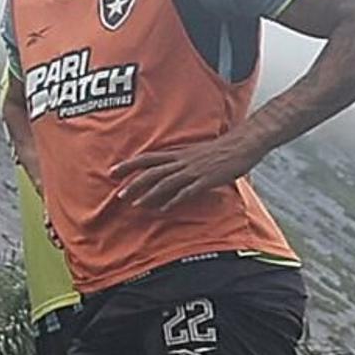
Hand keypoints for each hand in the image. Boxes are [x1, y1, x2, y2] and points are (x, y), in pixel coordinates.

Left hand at [115, 137, 256, 211]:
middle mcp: (181, 161)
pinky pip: (187, 191)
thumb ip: (181, 160)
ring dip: (149, 194)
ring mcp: (193, 171)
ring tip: (136, 204)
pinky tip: (164, 209)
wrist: (242, 145)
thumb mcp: (194, 152)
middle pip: (151, 172)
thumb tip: (169, 169)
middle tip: (119, 195)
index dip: (128, 165)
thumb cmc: (220, 149)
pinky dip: (174, 200)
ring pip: (165, 182)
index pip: (146, 158)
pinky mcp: (206, 180)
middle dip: (133, 184)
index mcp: (177, 153)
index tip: (111, 172)